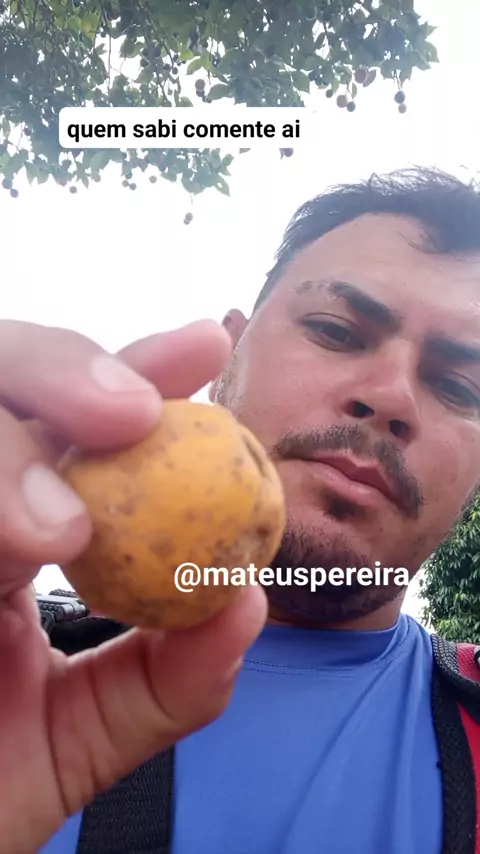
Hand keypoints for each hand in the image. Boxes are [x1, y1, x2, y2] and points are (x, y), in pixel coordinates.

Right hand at [0, 319, 267, 853]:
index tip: (206, 346)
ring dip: (7, 452)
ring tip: (64, 529)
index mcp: (12, 528)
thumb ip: (170, 675)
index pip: (73, 422)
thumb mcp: (86, 733)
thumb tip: (248, 600)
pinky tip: (24, 544)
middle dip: (60, 369)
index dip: (136, 369)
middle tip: (132, 410)